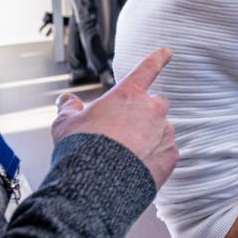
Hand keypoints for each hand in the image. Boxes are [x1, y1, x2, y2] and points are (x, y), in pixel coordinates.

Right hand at [51, 48, 177, 189]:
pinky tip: (137, 169)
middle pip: (155, 105)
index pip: (147, 68)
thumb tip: (66, 101)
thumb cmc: (82, 149)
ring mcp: (165, 132)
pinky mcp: (171, 156)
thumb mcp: (66, 123)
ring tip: (126, 157)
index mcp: (128, 94)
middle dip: (144, 114)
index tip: (167, 52)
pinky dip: (155, 158)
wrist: (97, 184)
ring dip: (149, 138)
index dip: (158, 59)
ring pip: (161, 131)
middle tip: (124, 133)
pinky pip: (166, 153)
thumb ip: (69, 108)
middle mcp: (152, 109)